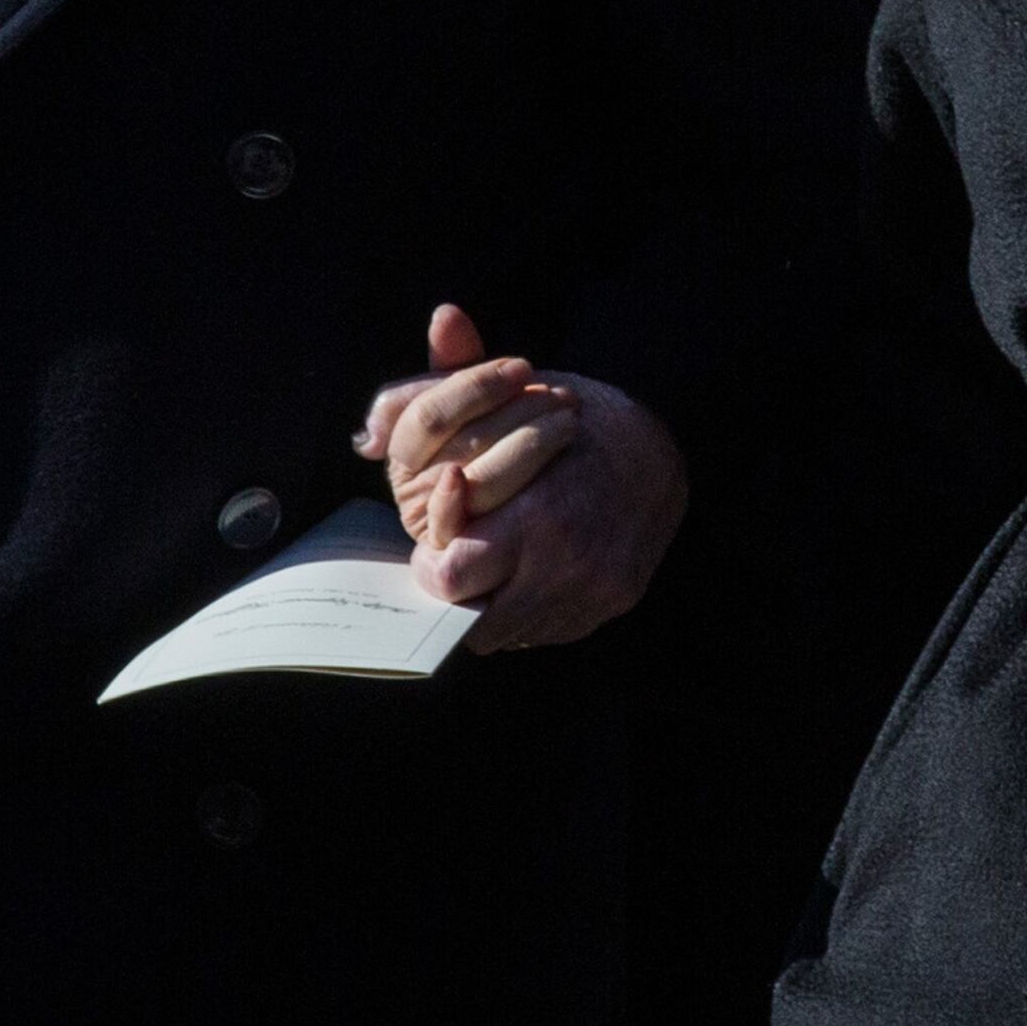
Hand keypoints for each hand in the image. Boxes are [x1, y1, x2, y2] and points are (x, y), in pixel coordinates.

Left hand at [351, 303, 687, 651]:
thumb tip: (365, 434)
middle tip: (453, 559)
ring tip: (489, 563)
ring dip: (488, 603)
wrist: (661, 448)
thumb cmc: (574, 416)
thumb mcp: (504, 394)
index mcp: (538, 513)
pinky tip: (527, 570)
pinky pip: (547, 630)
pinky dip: (527, 608)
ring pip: (507, 631)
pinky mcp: (612, 603)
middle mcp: (567, 562)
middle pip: (473, 618)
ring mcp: (593, 591)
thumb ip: (432, 400)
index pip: (450, 577)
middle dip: (454, 592)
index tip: (432, 545)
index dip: (431, 563)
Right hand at [353, 303, 582, 548]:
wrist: (549, 513)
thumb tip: (446, 314)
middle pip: (458, 444)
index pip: (428, 412)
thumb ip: (462, 363)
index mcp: (404, 447)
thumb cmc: (508, 444)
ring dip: (529, 448)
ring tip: (570, 424)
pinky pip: (459, 537)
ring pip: (476, 483)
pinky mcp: (456, 564)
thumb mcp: (484, 401)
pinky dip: (485, 509)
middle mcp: (408, 489)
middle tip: (564, 399)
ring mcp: (431, 528)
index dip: (476, 386)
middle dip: (516, 415)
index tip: (523, 367)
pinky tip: (536, 484)